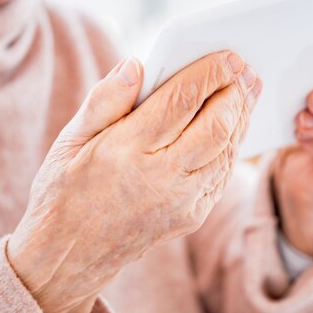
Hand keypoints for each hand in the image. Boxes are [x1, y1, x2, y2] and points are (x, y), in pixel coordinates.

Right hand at [7, 52, 261, 312]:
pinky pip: (222, 173)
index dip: (209, 73)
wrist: (69, 257)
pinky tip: (234, 124)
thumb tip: (137, 65)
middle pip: (216, 125)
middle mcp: (160, 178)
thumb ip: (104, 101)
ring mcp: (181, 202)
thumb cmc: (65, 192)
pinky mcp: (192, 217)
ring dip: (242, 116)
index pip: (180, 101)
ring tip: (248, 89)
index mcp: (125, 152)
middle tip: (245, 68)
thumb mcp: (69, 141)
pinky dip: (232, 144)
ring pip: (226, 149)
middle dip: (235, 91)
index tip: (227, 55)